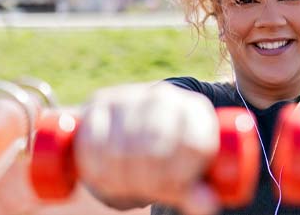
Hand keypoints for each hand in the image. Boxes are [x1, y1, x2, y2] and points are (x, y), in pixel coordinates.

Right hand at [75, 82, 220, 214]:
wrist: (141, 126)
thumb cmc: (171, 158)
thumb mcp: (189, 174)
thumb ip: (199, 192)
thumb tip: (205, 205)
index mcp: (197, 111)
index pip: (191, 146)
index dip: (180, 177)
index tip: (174, 192)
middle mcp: (166, 96)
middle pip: (154, 148)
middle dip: (148, 181)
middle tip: (146, 192)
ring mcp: (133, 95)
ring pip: (121, 149)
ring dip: (121, 179)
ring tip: (128, 187)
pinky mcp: (101, 100)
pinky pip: (94, 142)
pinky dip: (97, 168)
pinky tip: (104, 179)